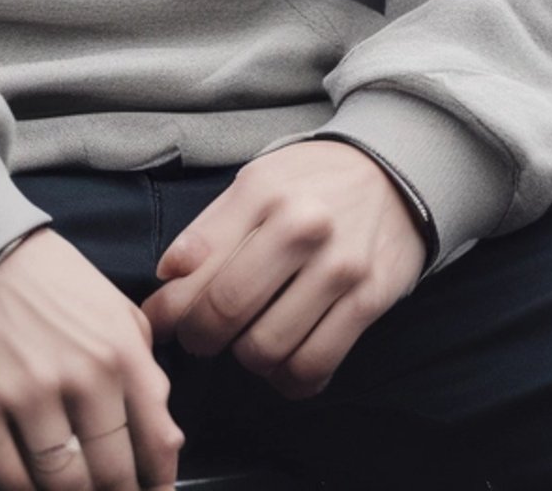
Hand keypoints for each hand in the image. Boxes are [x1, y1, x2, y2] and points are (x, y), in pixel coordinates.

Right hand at [0, 227, 183, 490]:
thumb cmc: (50, 281)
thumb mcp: (113, 306)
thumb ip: (143, 364)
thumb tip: (166, 432)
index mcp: (120, 350)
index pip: (158, 441)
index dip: (160, 481)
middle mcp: (80, 376)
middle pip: (111, 473)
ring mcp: (26, 394)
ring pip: (61, 483)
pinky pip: (8, 476)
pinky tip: (29, 486)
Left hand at [139, 139, 427, 400]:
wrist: (394, 173)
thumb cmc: (310, 182)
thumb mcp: (256, 182)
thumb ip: (209, 229)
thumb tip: (166, 278)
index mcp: (262, 190)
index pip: (197, 264)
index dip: (167, 307)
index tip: (158, 322)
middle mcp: (301, 226)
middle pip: (227, 309)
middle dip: (200, 337)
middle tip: (199, 337)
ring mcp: (340, 265)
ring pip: (267, 347)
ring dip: (245, 359)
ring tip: (246, 342)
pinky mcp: (370, 300)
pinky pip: (315, 365)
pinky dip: (289, 378)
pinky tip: (282, 362)